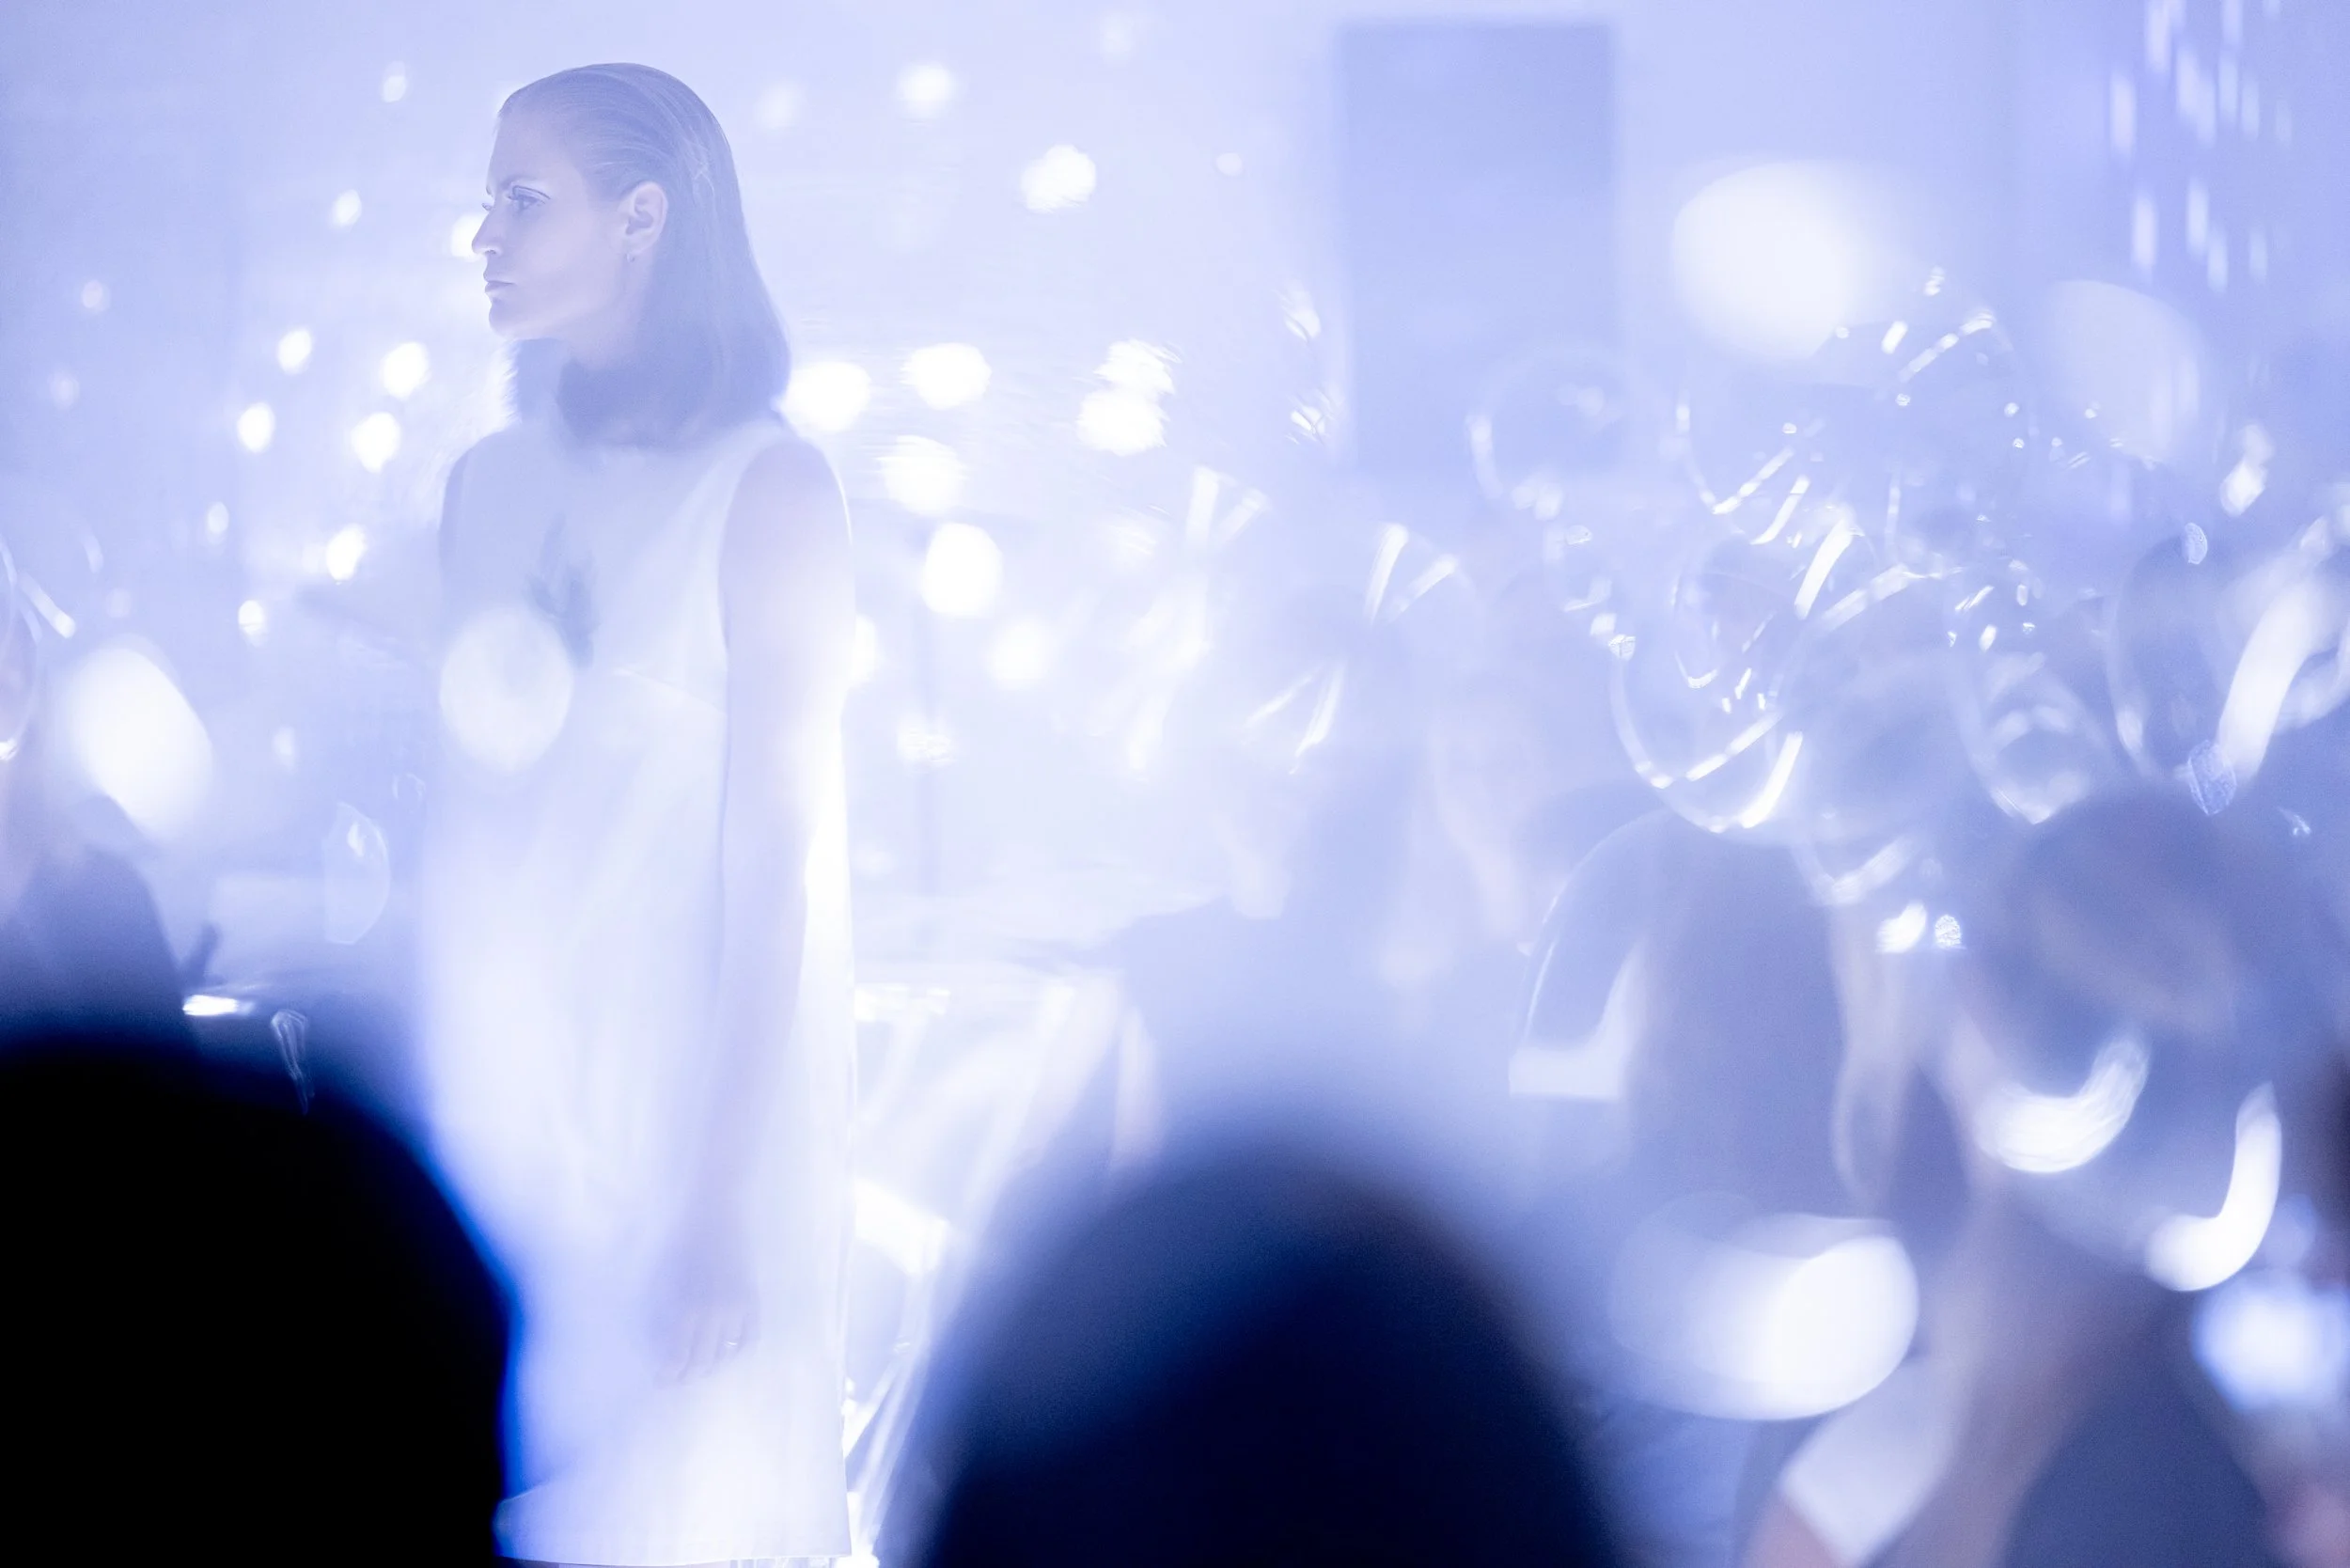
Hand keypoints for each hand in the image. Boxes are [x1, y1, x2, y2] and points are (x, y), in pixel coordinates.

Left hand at [658, 1212, 758, 1382]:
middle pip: (703, 1360)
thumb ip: (662, 1310)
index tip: (660, 1381)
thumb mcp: (662, 1275)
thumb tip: (659, 1340)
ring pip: (727, 1353)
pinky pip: (750, 1336)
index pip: (679, 1355)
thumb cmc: (680, 1238)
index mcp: (688, 1306)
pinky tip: (726, 1354)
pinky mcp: (753, 1297)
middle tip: (675, 1380)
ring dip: (711, 1367)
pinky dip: (738, 1352)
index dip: (669, 1373)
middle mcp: (716, 1311)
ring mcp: (738, 1306)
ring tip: (698, 1370)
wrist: (715, 1209)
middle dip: (688, 1375)